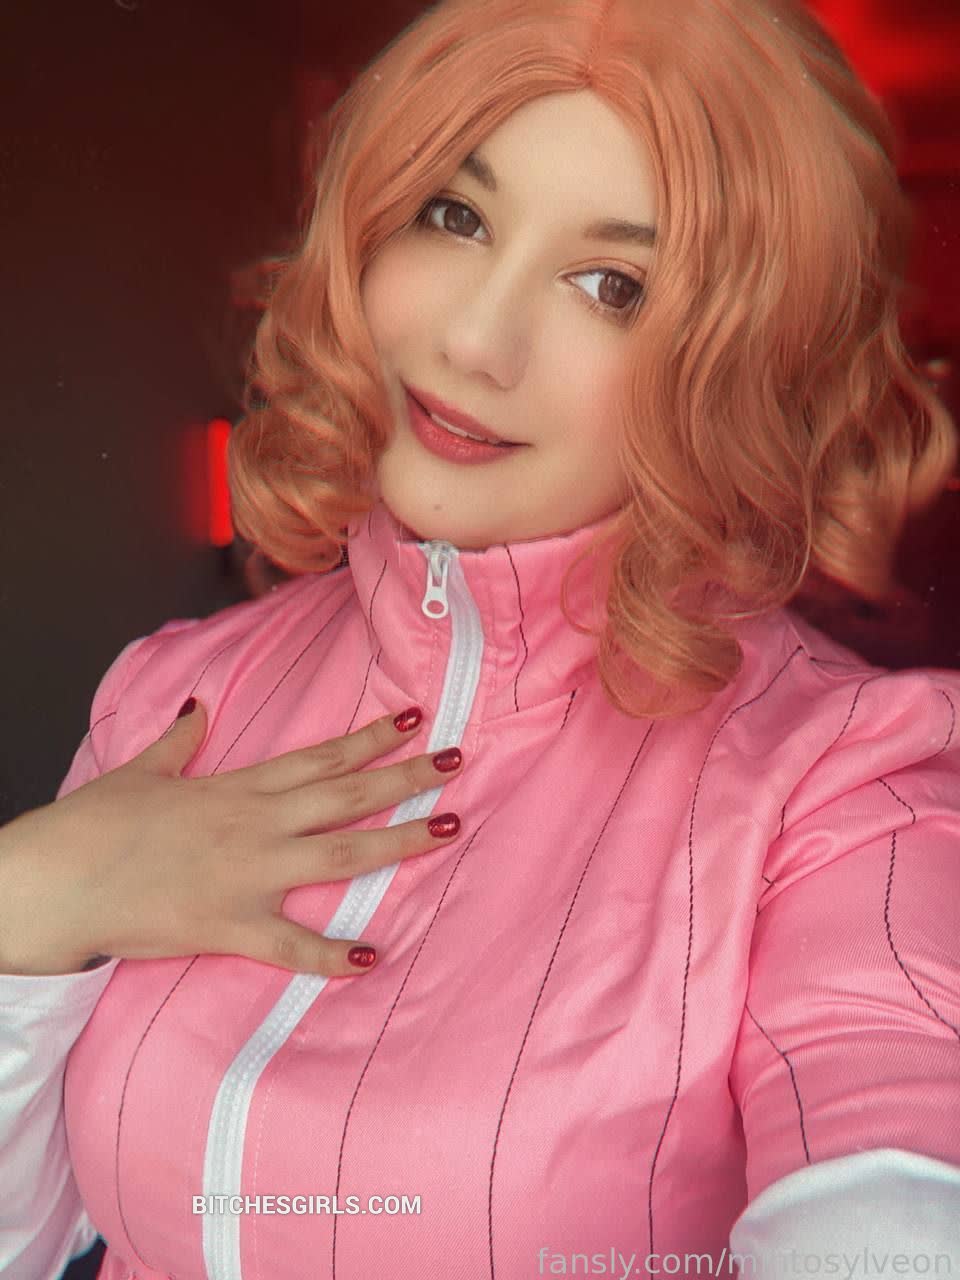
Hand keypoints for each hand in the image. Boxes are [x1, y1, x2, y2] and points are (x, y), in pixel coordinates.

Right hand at [0, 701, 461, 976]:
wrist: (57, 881)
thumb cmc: (95, 825)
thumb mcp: (143, 772)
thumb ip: (181, 741)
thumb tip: (200, 707)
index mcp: (238, 788)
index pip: (319, 756)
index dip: (371, 738)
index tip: (416, 719)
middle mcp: (256, 824)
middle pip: (346, 796)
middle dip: (406, 778)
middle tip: (458, 762)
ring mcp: (248, 875)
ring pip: (340, 855)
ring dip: (398, 843)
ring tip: (447, 829)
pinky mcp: (230, 926)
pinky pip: (291, 944)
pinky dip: (332, 954)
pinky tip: (372, 958)